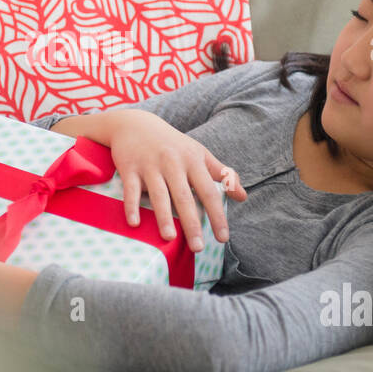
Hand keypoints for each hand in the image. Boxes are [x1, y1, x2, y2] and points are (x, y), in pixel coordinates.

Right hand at [104, 109, 247, 252]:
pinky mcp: (129, 168)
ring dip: (163, 217)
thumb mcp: (199, 153)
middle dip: (192, 223)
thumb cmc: (172, 143)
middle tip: (198, 248)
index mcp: (193, 160)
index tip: (223, 238)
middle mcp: (172, 163)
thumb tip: (243, 197)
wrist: (135, 124)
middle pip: (184, 197)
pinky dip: (131, 206)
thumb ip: (222, 174)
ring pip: (159, 195)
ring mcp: (150, 166)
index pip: (209, 192)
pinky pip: (131, 190)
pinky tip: (134, 223)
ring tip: (170, 238)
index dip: (217, 215)